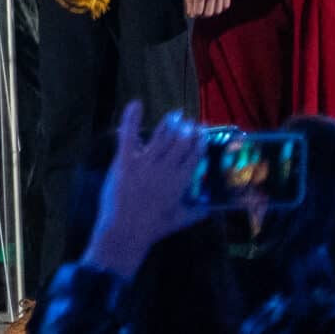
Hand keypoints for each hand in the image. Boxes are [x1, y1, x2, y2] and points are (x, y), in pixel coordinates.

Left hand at [81, 103, 208, 279]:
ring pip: (161, 137)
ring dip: (169, 123)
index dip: (199, 141)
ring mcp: (146, 162)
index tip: (202, 132)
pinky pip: (130, 135)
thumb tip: (209, 209)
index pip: (195, 155)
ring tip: (175, 114)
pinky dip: (132, 118)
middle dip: (186, 129)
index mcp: (182, 181)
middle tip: (188, 120)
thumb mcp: (180, 220)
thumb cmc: (154, 227)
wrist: (127, 230)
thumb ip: (196, 212)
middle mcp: (167, 168)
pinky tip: (136, 104)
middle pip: (180, 142)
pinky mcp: (125, 160)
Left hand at [185, 0, 232, 18]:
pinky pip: (226, 5)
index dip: (195, 13)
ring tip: (208, 5)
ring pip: (217, 11)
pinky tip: (215, 2)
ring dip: (212, 10)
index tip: (194, 12)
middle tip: (201, 10)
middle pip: (208, 13)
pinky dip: (220, 7)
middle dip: (203, 14)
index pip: (198, 11)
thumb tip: (190, 13)